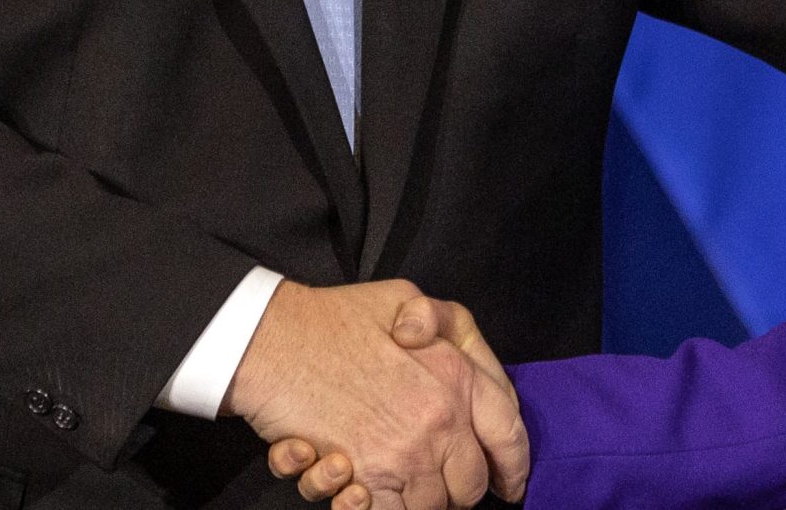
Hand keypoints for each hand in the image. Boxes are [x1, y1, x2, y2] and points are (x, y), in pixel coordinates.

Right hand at [228, 280, 510, 509]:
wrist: (272, 341)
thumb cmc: (335, 318)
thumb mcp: (405, 296)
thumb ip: (444, 323)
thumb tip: (462, 361)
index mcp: (458, 378)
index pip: (509, 436)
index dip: (513, 466)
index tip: (509, 483)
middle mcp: (439, 423)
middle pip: (470, 485)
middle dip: (458, 489)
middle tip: (438, 480)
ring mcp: (402, 457)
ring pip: (430, 507)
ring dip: (417, 501)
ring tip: (395, 481)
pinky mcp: (362, 480)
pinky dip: (374, 509)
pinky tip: (359, 489)